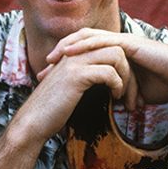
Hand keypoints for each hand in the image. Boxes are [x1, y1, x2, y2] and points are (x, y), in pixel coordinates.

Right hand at [12, 43, 134, 144]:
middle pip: (117, 48)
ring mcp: (74, 62)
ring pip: (116, 56)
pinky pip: (108, 72)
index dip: (124, 65)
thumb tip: (113, 79)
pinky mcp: (76, 75)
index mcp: (75, 53)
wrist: (33, 121)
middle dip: (131, 72)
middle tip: (134, 95)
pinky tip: (115, 97)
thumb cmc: (54, 109)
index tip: (130, 87)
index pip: (109, 47)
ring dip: (127, 77)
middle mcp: (75, 52)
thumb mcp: (75, 87)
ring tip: (124, 96)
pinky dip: (118, 85)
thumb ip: (91, 77)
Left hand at [43, 28, 167, 104]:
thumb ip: (126, 92)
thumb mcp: (138, 90)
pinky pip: (102, 40)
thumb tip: (119, 105)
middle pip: (83, 43)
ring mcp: (123, 41)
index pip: (88, 54)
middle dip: (62, 53)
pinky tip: (70, 51)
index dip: (69, 63)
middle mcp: (118, 45)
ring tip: (53, 57)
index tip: (52, 77)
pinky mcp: (129, 42)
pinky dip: (84, 44)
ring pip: (89, 38)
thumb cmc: (166, 85)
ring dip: (68, 46)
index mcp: (118, 55)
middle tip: (46, 66)